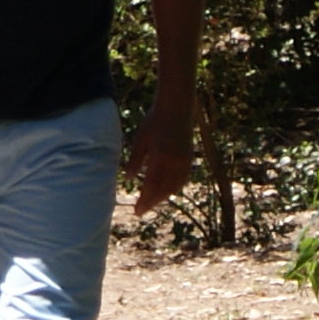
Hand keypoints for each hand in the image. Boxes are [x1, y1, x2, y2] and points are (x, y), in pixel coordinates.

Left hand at [126, 93, 196, 216]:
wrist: (176, 108)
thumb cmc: (154, 121)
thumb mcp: (140, 139)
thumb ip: (135, 160)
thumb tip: (129, 178)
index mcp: (160, 157)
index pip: (151, 186)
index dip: (144, 200)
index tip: (137, 211)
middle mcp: (174, 162)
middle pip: (163, 190)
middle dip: (152, 202)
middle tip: (141, 211)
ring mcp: (184, 161)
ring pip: (174, 186)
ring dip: (163, 196)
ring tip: (152, 202)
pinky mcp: (189, 159)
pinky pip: (182, 179)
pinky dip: (174, 188)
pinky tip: (167, 191)